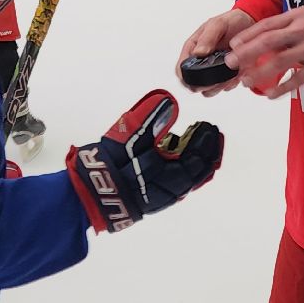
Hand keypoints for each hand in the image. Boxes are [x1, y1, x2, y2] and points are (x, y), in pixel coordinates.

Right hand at [66, 90, 223, 233]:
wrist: (91, 194)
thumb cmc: (112, 164)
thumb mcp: (130, 134)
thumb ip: (150, 116)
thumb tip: (169, 101)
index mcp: (173, 174)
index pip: (201, 158)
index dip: (208, 141)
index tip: (209, 126)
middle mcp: (173, 190)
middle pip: (200, 172)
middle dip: (207, 152)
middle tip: (211, 134)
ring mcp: (163, 198)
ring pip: (190, 180)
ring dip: (196, 162)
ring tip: (195, 144)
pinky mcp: (153, 201)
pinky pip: (178, 185)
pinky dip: (184, 170)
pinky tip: (176, 158)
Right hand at [178, 8, 252, 96]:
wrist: (249, 22)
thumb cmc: (230, 21)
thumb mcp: (217, 24)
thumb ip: (207, 38)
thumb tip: (197, 53)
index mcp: (193, 48)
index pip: (181, 68)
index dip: (185, 78)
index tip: (195, 81)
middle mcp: (201, 61)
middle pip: (193, 83)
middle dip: (204, 86)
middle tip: (217, 80)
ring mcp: (213, 69)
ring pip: (209, 89)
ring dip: (218, 87)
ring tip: (229, 77)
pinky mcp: (226, 74)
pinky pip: (225, 86)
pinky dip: (230, 84)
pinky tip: (236, 75)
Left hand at [227, 0, 303, 100]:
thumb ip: (296, 25)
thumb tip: (276, 37)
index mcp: (300, 15)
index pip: (267, 25)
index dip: (248, 36)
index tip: (233, 45)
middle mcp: (303, 29)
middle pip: (267, 41)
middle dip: (246, 53)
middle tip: (229, 63)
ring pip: (279, 61)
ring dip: (259, 72)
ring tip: (246, 81)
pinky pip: (298, 78)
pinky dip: (283, 87)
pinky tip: (271, 94)